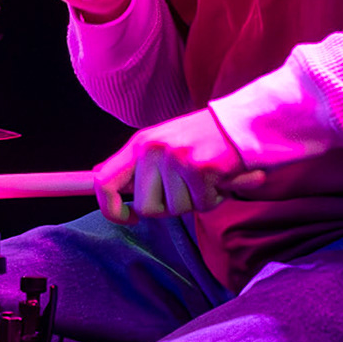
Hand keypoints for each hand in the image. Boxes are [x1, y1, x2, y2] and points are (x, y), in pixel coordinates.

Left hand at [92, 107, 266, 223]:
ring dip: (197, 200)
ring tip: (207, 176)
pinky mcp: (199, 167)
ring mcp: (175, 157)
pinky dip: (216, 197)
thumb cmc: (204, 140)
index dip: (110, 209)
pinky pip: (202, 204)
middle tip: (189, 186)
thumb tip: (98, 173)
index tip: (129, 218)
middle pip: (147, 207)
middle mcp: (152, 149)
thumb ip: (136, 163)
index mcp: (139, 144)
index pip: (104, 182)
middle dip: (171, 206)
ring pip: (177, 209)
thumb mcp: (163, 144)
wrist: (244, 123)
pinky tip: (222, 176)